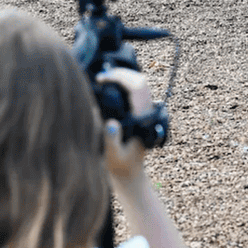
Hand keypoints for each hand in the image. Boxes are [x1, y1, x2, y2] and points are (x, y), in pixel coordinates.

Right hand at [96, 68, 154, 182]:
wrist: (130, 175)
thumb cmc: (120, 166)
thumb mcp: (113, 156)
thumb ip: (111, 140)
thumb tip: (111, 123)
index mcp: (142, 118)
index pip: (138, 86)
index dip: (120, 77)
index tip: (102, 79)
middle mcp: (147, 112)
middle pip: (140, 80)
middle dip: (121, 73)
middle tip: (101, 77)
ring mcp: (145, 112)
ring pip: (139, 84)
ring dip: (122, 77)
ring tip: (103, 79)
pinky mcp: (140, 114)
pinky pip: (135, 92)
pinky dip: (122, 84)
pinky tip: (107, 87)